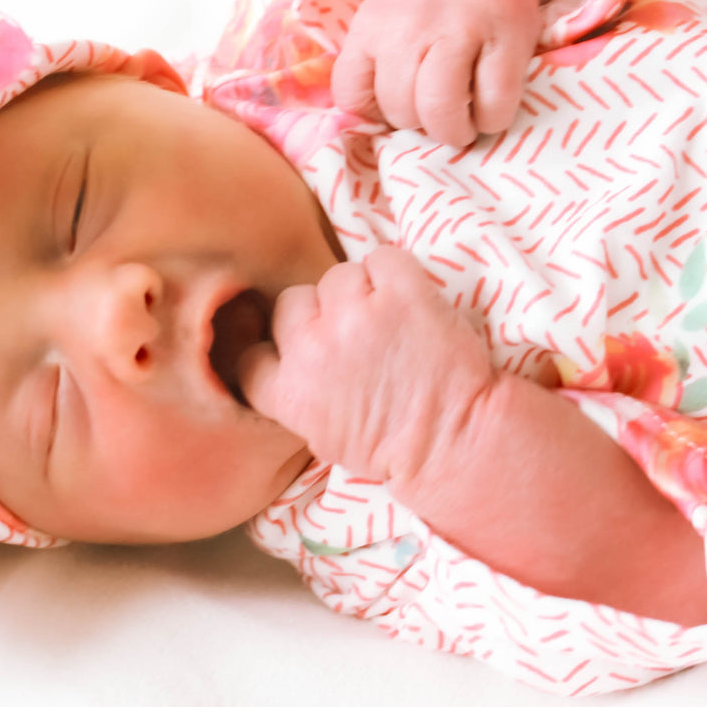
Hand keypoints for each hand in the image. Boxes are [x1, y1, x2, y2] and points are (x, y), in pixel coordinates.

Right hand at [238, 246, 495, 482]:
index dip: (280, 346)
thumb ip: (295, 396)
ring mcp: (354, 315)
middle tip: (359, 336)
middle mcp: (311, 349)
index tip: (305, 351)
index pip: (250, 354)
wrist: (456, 442)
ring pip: (337, 276)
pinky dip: (398, 275)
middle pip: (292, 302)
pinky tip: (413, 305)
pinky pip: (382, 258)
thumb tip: (286, 364)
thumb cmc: (395, 448)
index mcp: (287, 393)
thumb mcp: (322, 438)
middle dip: (322, 315)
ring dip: (363, 292)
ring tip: (393, 323)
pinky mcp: (398, 292)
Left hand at [330, 0, 541, 146]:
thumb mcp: (380, 16)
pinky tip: (489, 108)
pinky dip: (491, 120)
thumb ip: (368, 62)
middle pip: (400, 111)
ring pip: (441, 112)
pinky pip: (494, 105)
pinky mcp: (507, 40)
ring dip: (453, 131)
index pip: (351, 96)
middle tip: (436, 112)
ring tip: (462, 122)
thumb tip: (370, 122)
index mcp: (372, 25)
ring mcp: (461, 32)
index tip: (395, 106)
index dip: (373, 114)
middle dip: (418, 125)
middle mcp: (411, 28)